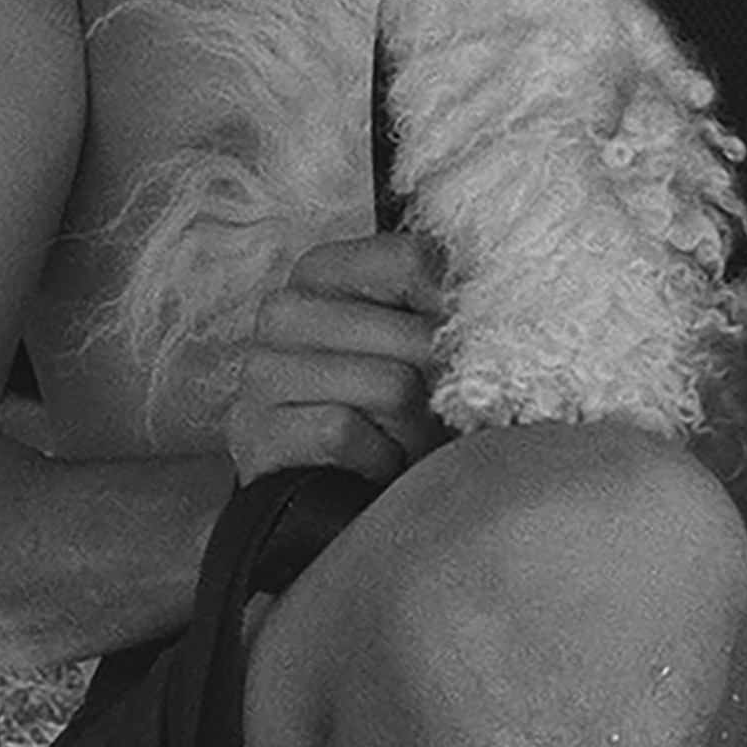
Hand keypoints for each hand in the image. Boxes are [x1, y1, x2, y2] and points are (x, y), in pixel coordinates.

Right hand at [223, 230, 445, 487]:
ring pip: (390, 386)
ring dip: (412, 429)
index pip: (410, 260)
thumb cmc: (382, 405)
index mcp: (323, 272)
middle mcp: (284, 311)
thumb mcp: (413, 340)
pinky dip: (375, 457)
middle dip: (437, 386)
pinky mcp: (259, 430)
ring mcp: (264, 370)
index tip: (455, 341)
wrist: (332, 486)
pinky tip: (370, 460)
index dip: (450, 308)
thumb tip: (487, 299)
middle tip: (429, 409)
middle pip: (416, 336)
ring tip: (400, 436)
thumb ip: (441, 303)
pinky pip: (345, 433)